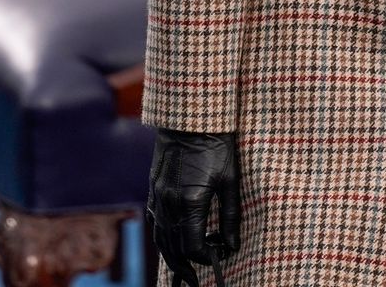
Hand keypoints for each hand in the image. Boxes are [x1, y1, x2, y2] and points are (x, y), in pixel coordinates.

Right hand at [147, 129, 239, 286]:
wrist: (192, 116)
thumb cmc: (217, 144)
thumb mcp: (230, 179)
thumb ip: (230, 216)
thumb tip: (232, 245)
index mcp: (190, 202)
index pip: (193, 247)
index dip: (206, 257)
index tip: (218, 256)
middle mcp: (169, 203)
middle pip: (173, 248)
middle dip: (184, 267)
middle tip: (195, 280)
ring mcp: (158, 195)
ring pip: (160, 237)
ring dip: (170, 257)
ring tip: (182, 270)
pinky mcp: (154, 188)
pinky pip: (155, 221)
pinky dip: (162, 237)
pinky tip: (170, 241)